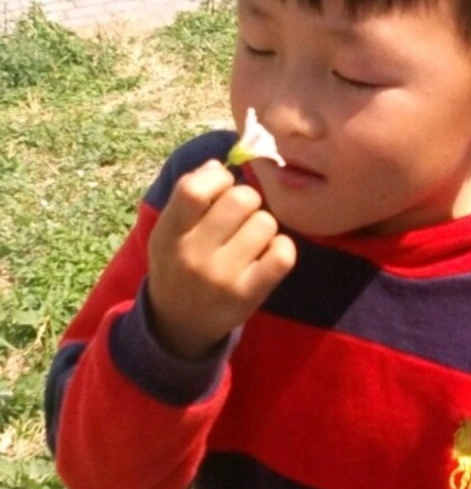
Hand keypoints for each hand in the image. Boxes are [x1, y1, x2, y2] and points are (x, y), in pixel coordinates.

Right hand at [147, 159, 295, 359]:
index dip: (218, 178)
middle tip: (240, 215)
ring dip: (263, 225)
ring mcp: (222, 277)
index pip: (193, 189)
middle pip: (241, 199)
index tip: (221, 187)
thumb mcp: (169, 231)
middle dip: (247, 199)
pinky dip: (281, 247)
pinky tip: (268, 253)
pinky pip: (283, 254)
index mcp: (170, 234)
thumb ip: (188, 195)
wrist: (179, 323)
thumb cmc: (178, 264)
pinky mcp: (249, 294)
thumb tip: (219, 165)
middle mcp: (194, 256)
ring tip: (250, 239)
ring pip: (266, 222)